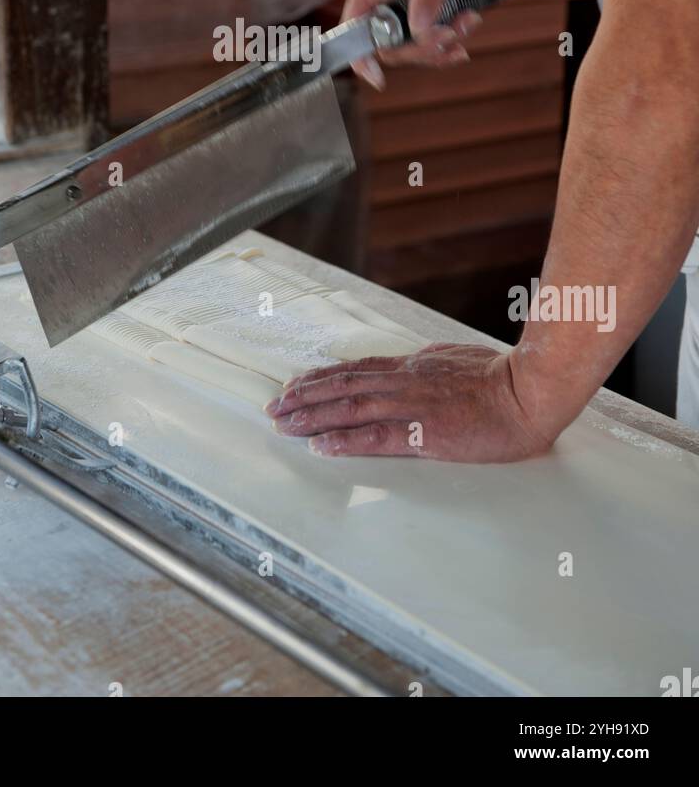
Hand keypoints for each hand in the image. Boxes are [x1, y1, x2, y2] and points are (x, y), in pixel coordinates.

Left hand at [265, 344, 553, 462]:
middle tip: (276, 406)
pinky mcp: (424, 432)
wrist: (530, 392)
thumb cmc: (503, 378)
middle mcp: (405, 381)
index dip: (323, 377)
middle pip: (343, 386)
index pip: (357, 369)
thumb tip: (416, 364)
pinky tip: (322, 445)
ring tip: (284, 424)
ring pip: (350, 408)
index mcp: (414, 366)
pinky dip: (345, 440)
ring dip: (313, 416)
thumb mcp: (458, 360)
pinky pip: (375, 437)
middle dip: (305, 396)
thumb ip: (432, 366)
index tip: (298, 383)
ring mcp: (412, 405)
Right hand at [341, 0, 482, 86]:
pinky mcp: (417, 16)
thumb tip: (420, 31)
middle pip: (388, 46)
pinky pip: (427, 41)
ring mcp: (398, 11)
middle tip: (451, 36)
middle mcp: (380, 2)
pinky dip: (449, 40)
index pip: (352, 30)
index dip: (360, 57)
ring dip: (442, 44)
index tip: (378, 79)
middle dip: (422, 48)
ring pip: (411, 47)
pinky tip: (468, 25)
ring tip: (468, 23)